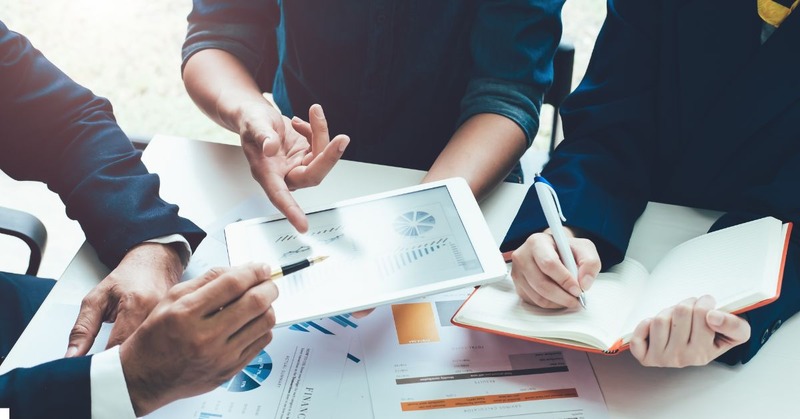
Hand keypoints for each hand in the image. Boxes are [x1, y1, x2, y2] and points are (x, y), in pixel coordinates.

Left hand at [65, 243, 183, 356]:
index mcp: (135, 304)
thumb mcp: (97, 298)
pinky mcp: (181, 324)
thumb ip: (83, 328)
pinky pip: (164, 346)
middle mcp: (158, 312)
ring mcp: (173, 319)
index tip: (98, 368)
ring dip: (139, 358)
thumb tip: (73, 355)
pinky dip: (151, 351)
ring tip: (129, 353)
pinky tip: (146, 348)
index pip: (119, 346)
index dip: (106, 362)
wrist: (155, 263)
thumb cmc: (128, 278)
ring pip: (153, 352)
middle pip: (139, 353)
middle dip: (123, 363)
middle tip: (112, 364)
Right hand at [120, 264, 277, 415]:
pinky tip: (252, 322)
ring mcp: (220, 356)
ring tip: (260, 302)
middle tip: (268, 282)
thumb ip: (206, 280)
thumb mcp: (171, 298)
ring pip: (264, 323)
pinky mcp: (229, 370)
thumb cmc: (155, 337)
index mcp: (187, 313)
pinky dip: (262, 327)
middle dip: (268, 287)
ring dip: (269, 306)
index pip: (233, 284)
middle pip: (255, 302)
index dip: (253, 271)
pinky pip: (261, 343)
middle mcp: (205, 336)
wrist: (144, 378)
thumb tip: (240, 269)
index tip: (261, 267)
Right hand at [238, 102, 349, 232]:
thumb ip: (262, 136)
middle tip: (342, 139)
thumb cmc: (251, 123)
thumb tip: (270, 148)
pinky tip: (300, 123)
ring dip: (322, 133)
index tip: (302, 226)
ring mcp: (298, 164)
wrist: (257, 115)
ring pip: (321, 156)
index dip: (291, 211)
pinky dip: (317, 129)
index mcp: (267, 173)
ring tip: (314, 112)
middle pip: (313, 174)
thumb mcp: (253, 123)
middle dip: (329, 157)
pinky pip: (322, 145)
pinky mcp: (308, 155)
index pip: (280, 196)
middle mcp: (284, 173)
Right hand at [510, 229, 600, 308]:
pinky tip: (559, 297)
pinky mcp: (518, 286)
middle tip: (577, 299)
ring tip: (570, 299)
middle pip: (541, 283)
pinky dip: (550, 304)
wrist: (553, 251)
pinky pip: (534, 302)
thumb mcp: (584, 248)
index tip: (578, 289)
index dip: (564, 279)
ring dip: (558, 302)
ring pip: (538, 296)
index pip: (548, 263)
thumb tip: (584, 283)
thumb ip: (590, 263)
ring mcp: (517, 272)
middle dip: (562, 296)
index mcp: (537, 242)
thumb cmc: (566, 249)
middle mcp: (522, 256)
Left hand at [630, 295, 750, 366]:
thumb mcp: (738, 331)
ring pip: (660, 319)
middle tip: (692, 310)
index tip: (708, 305)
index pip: (703, 313)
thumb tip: (713, 317)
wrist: (700, 348)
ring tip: (677, 318)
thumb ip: (734, 324)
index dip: (705, 302)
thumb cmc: (717, 336)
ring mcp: (662, 359)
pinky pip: (637, 338)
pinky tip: (656, 325)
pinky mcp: (645, 357)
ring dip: (668, 312)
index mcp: (704, 353)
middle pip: (681, 312)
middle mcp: (683, 359)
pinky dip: (644, 326)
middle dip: (687, 304)